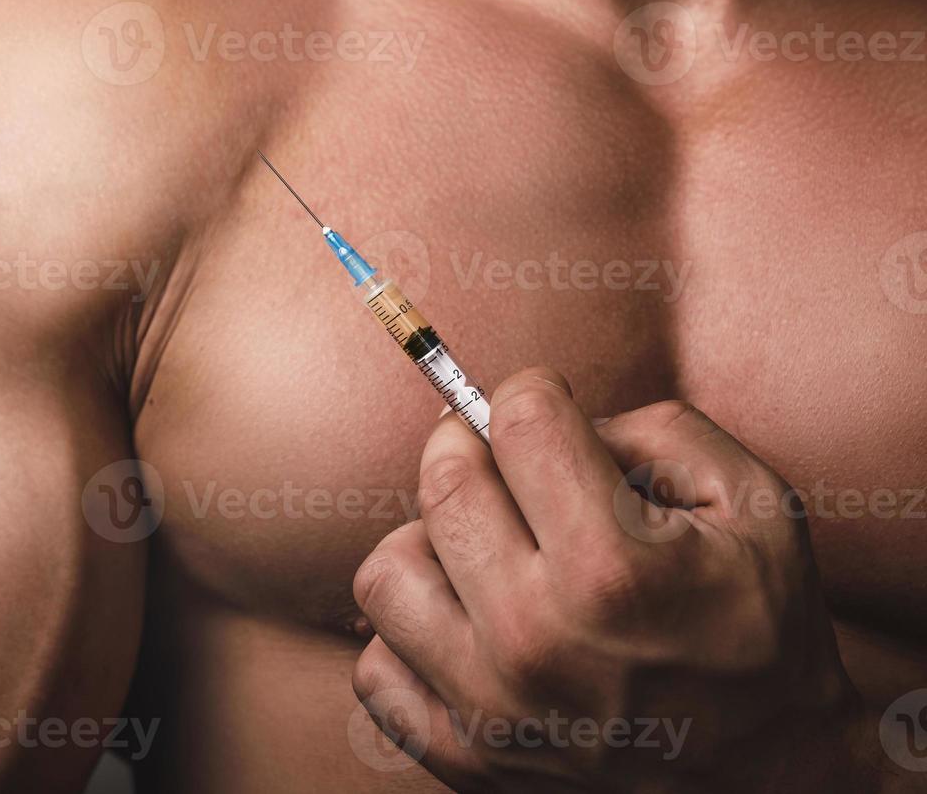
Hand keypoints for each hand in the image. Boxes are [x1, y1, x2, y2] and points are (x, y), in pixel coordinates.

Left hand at [351, 367, 878, 792]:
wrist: (773, 778)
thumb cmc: (763, 634)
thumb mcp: (757, 508)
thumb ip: (657, 431)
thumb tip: (554, 415)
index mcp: (613, 570)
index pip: (518, 423)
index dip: (535, 394)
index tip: (549, 408)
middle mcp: (536, 638)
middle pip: (444, 482)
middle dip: (474, 446)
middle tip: (507, 461)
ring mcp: (491, 707)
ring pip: (389, 570)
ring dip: (429, 543)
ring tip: (484, 549)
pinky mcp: (464, 758)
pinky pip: (375, 667)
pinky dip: (409, 637)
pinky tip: (466, 625)